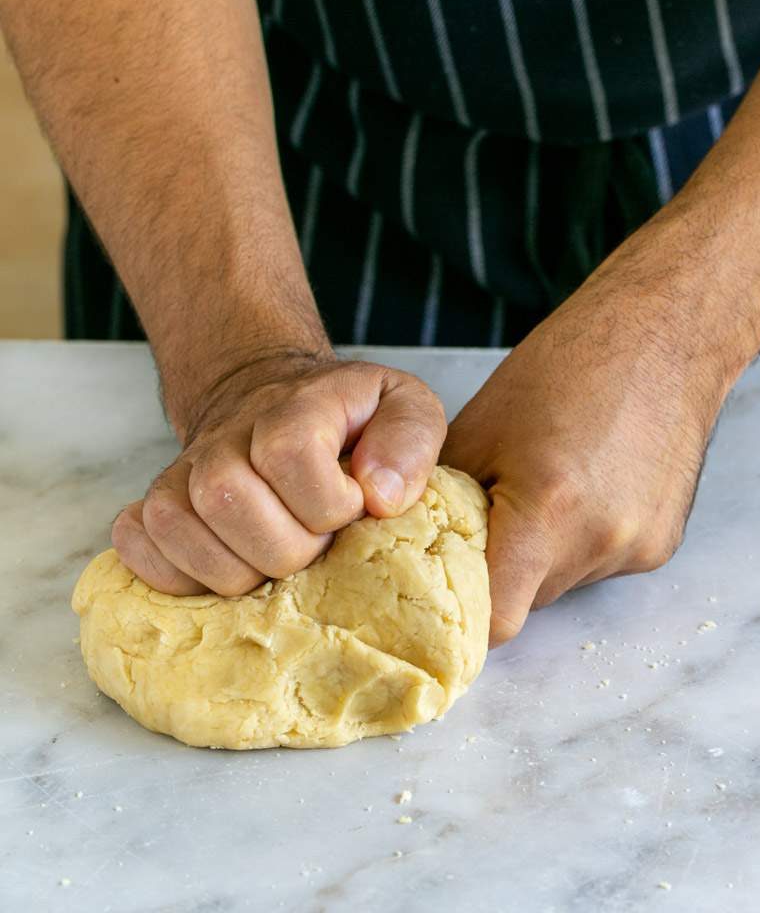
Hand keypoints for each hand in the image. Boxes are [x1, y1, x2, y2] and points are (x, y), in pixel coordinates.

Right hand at [112, 351, 445, 595]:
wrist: (274, 398)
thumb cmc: (349, 418)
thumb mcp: (404, 407)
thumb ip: (410, 440)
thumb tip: (380, 496)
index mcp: (296, 405)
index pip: (291, 455)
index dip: (328, 504)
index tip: (351, 510)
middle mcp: (230, 434)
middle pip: (228, 499)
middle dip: (285, 549)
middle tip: (313, 545)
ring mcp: (186, 469)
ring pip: (177, 526)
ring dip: (233, 569)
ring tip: (271, 564)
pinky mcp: (158, 501)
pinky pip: (136, 541)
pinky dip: (172, 574)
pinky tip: (217, 574)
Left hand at [442, 228, 733, 645]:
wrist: (660, 335)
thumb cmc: (562, 367)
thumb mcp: (476, 431)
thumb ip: (442, 505)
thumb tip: (411, 552)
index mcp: (548, 511)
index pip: (494, 620)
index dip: (461, 609)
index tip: (440, 585)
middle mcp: (601, 541)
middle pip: (527, 601)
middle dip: (496, 571)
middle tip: (483, 519)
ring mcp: (639, 548)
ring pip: (561, 584)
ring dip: (538, 556)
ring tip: (539, 489)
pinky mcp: (661, 544)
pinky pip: (596, 564)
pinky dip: (576, 541)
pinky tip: (580, 487)